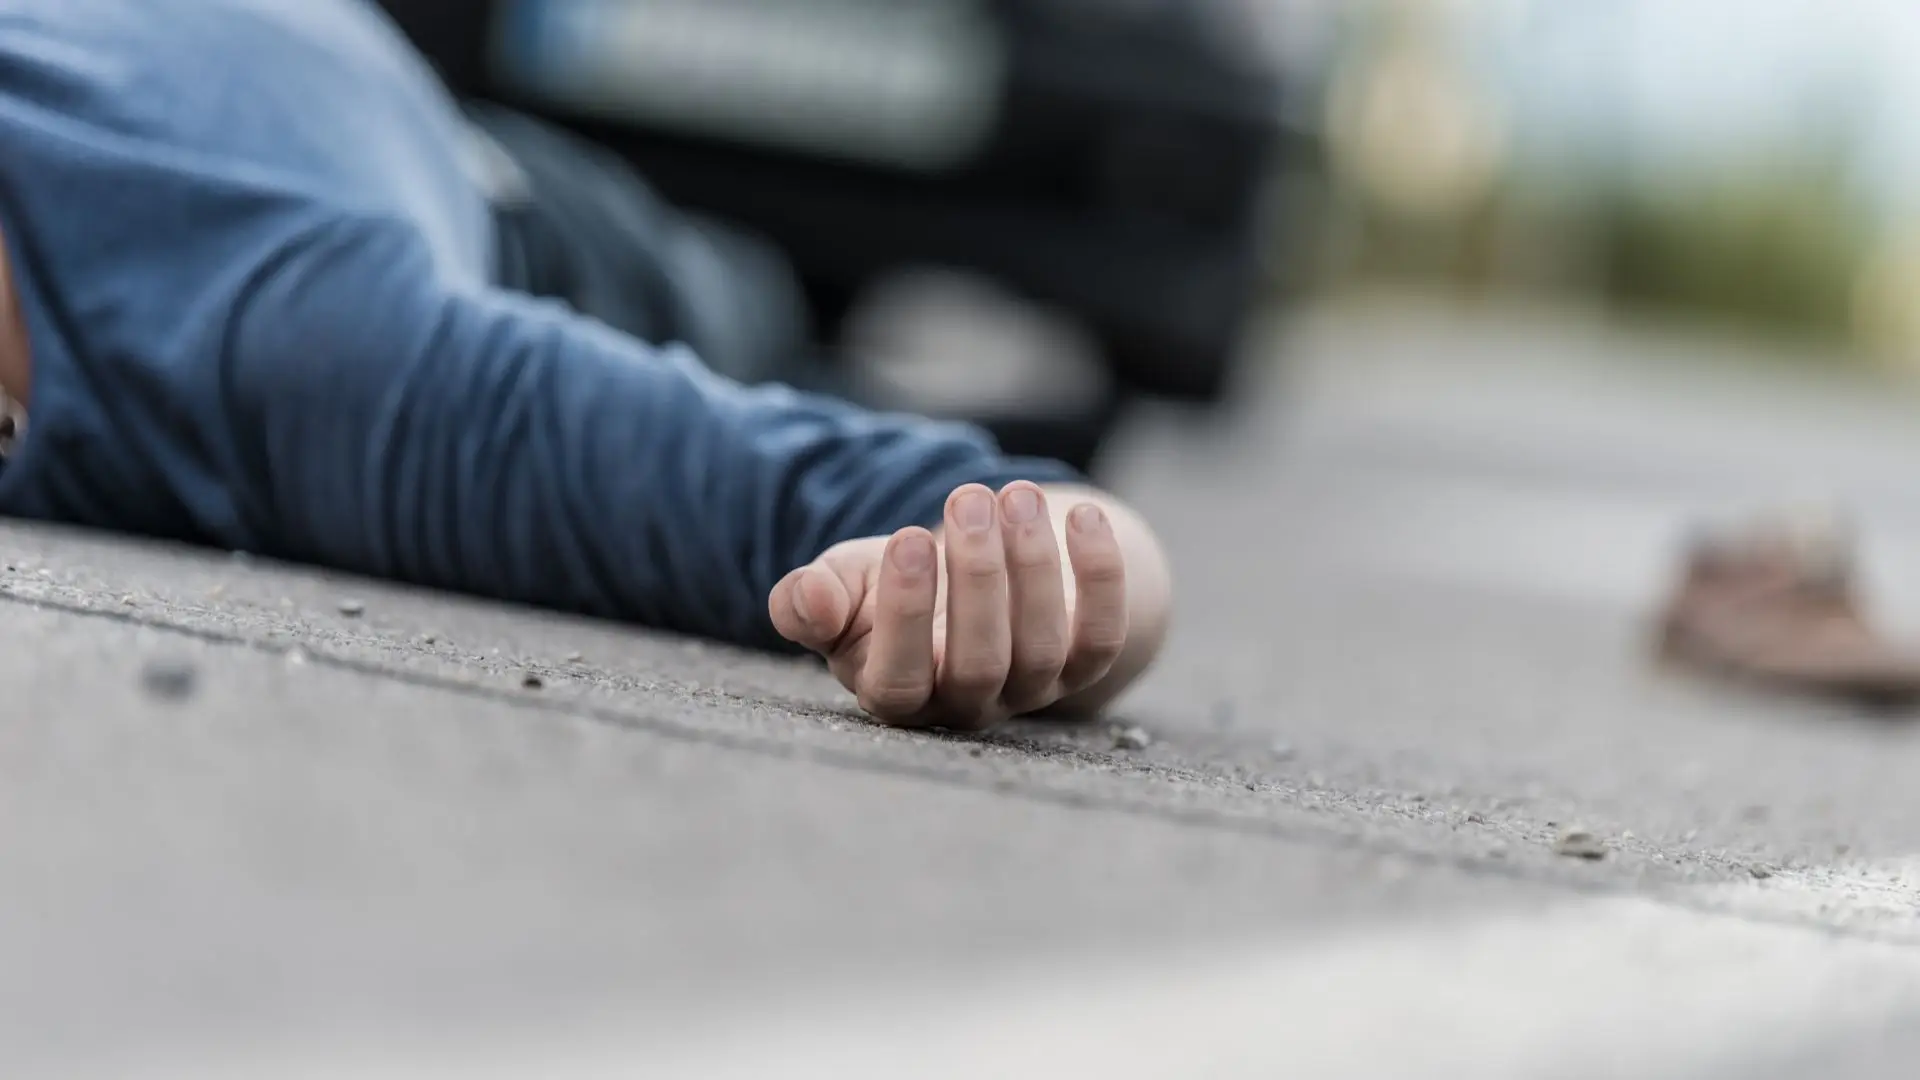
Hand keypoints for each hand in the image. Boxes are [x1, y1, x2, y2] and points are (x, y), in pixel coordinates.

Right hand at [769, 481, 1144, 729]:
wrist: (961, 584)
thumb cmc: (886, 588)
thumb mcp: (839, 587)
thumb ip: (808, 600)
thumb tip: (809, 603)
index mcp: (896, 693)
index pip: (901, 679)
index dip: (906, 614)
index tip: (905, 537)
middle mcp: (967, 703)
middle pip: (980, 663)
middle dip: (978, 577)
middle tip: (968, 498)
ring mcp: (1031, 689)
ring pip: (1042, 646)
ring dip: (1034, 565)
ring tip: (1014, 495)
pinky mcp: (1083, 663)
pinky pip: (1103, 635)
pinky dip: (1101, 578)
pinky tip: (1083, 517)